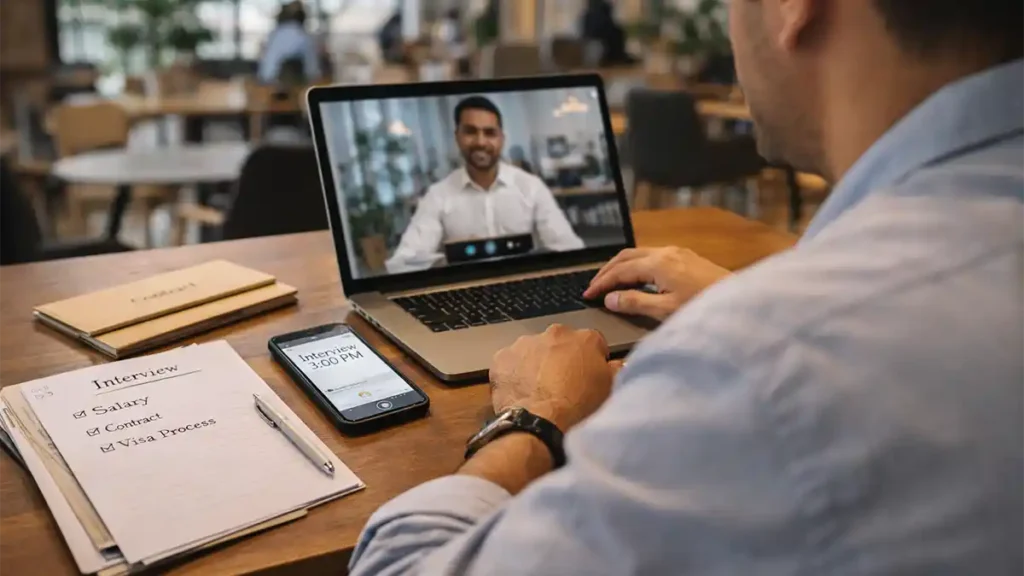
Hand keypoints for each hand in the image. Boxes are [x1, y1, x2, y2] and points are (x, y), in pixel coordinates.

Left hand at [489, 325, 614, 431]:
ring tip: (538, 389)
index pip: (593, 342)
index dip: (592, 360)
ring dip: (536, 363)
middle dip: (561, 358)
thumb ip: (615, 370)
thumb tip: (618, 364)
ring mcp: (525, 343)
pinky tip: (519, 391)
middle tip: (562, 384)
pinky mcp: (502, 357)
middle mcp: (554, 333)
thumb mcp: (610, 390)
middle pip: (560, 342)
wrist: (541, 424)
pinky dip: (513, 373)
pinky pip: (510, 363)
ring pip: (533, 350)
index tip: (588, 376)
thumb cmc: (581, 408)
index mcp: (585, 338)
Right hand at [583, 247, 730, 320]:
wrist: (741, 302)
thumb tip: (610, 299)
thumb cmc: (704, 308)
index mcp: (658, 263)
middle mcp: (666, 252)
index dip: (601, 283)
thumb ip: (636, 303)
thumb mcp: (666, 310)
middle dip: (607, 271)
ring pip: (639, 253)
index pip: (620, 270)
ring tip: (609, 282)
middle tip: (593, 286)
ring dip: (621, 266)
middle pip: (626, 256)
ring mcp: (678, 253)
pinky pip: (652, 256)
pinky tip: (636, 278)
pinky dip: (636, 265)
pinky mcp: (687, 258)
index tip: (587, 294)